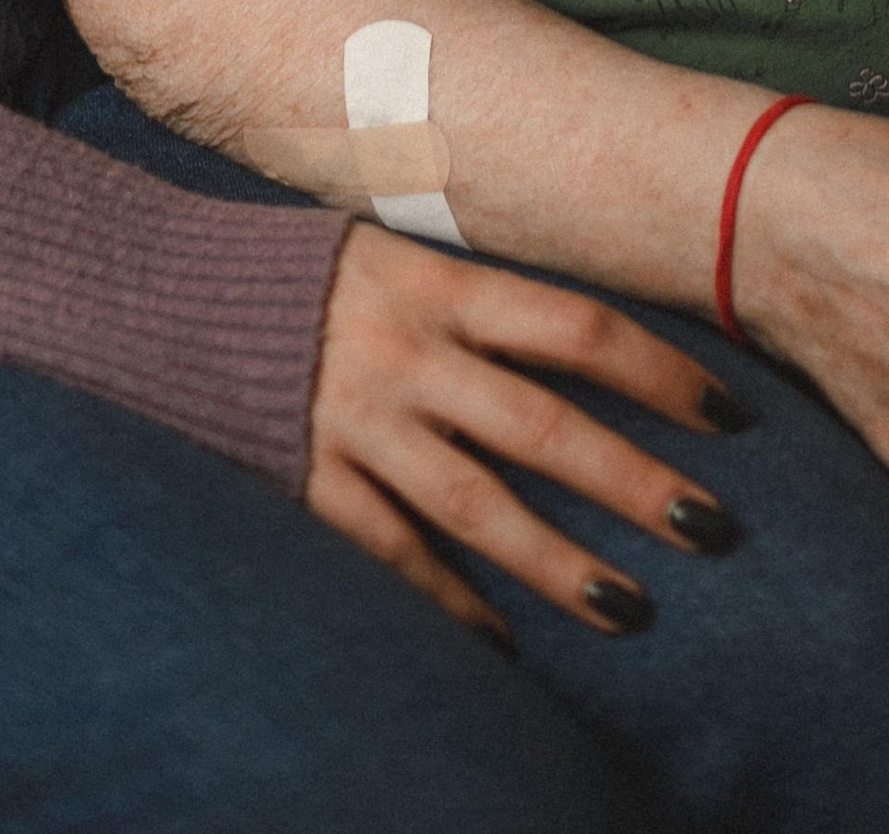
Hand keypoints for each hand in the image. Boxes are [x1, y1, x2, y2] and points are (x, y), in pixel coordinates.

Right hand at [305, 221, 747, 639]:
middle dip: (633, 482)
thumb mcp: (397, 246)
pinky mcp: (306, 477)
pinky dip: (446, 600)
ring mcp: (356, 421)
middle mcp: (409, 352)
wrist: (158, 289)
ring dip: (556, 563)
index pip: (578, 329)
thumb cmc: (304, 267)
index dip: (660, 370)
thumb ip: (479, 290)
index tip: (729, 414)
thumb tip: (586, 325)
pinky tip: (498, 643)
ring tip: (627, 607)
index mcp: (442, 283)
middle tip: (710, 528)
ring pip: (475, 505)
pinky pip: (389, 550)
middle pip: (544, 426)